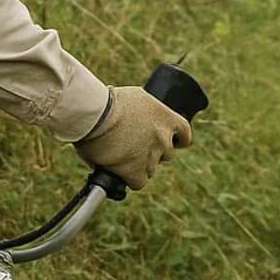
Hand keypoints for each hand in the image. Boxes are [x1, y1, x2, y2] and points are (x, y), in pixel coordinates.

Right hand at [75, 87, 192, 190]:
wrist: (96, 115)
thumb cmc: (107, 101)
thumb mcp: (134, 97)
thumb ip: (143, 111)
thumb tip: (137, 120)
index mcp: (166, 117)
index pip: (184, 133)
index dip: (177, 139)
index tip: (170, 140)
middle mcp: (163, 138)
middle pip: (167, 154)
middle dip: (153, 152)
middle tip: (134, 147)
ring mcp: (151, 156)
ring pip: (151, 169)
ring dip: (139, 165)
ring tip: (120, 157)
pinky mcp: (136, 171)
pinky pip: (139, 182)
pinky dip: (130, 179)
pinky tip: (119, 172)